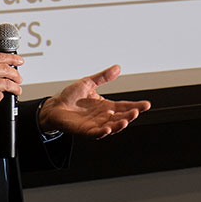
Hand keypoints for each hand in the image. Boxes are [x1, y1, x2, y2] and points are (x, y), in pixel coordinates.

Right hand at [0, 53, 21, 127]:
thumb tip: (2, 67)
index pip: (0, 56)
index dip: (13, 58)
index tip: (20, 61)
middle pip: (7, 69)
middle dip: (16, 75)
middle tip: (19, 79)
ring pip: (8, 83)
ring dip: (15, 88)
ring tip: (16, 90)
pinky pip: (1, 95)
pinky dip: (0, 97)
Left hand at [36, 65, 150, 138]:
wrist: (53, 106)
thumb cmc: (69, 97)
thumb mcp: (88, 83)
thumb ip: (103, 77)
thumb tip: (117, 68)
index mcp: (106, 106)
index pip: (125, 106)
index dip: (136, 106)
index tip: (146, 104)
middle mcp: (103, 117)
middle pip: (121, 117)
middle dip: (130, 116)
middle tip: (136, 112)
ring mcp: (95, 124)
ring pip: (111, 127)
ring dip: (119, 125)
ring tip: (125, 121)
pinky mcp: (84, 131)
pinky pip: (95, 133)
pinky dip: (102, 132)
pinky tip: (107, 129)